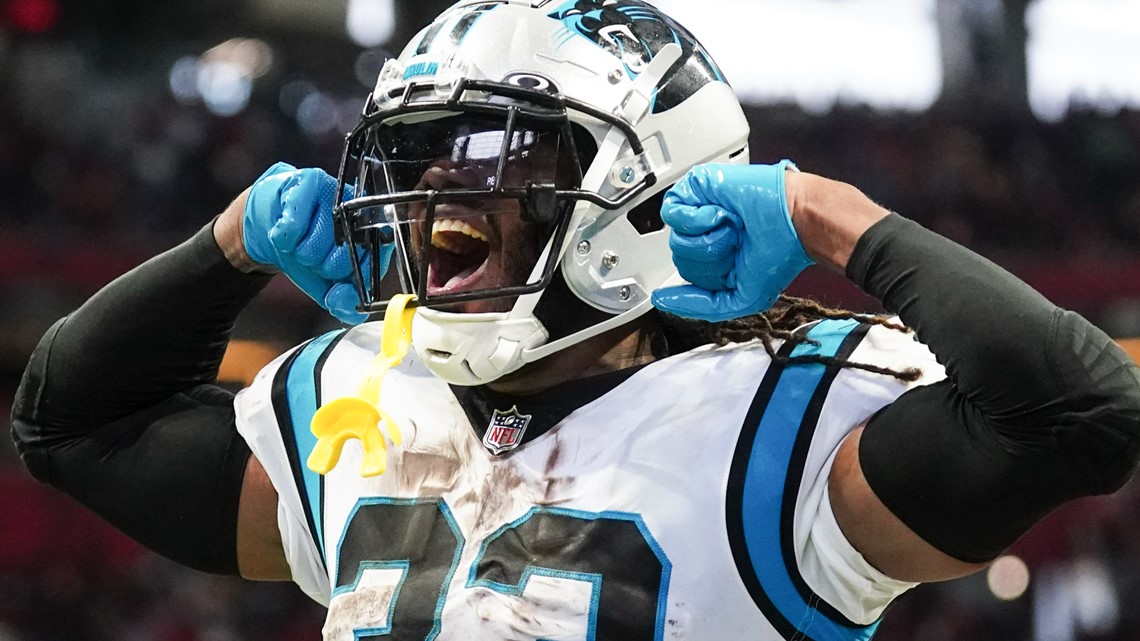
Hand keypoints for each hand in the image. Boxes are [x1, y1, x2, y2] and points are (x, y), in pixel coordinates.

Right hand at [243, 162, 388, 324]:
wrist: (267, 224)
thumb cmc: (302, 250)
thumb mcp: (324, 283)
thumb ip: (341, 300)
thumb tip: (350, 306)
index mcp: (370, 234)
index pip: (375, 259)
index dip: (352, 275)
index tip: (337, 277)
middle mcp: (359, 211)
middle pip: (341, 260)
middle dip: (320, 266)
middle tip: (313, 254)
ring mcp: (336, 193)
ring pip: (314, 246)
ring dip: (298, 252)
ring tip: (298, 239)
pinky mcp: (310, 181)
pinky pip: (292, 228)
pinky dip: (282, 238)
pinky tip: (284, 228)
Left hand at [651, 160, 812, 321]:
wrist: (794, 218)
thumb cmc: (779, 252)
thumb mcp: (739, 298)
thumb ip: (697, 305)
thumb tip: (660, 300)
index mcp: (713, 254)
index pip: (688, 274)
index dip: (710, 276)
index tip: (734, 267)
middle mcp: (703, 232)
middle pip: (681, 259)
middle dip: (712, 258)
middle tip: (739, 243)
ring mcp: (697, 209)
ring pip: (676, 240)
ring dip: (710, 239)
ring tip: (733, 227)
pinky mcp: (693, 187)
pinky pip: (673, 212)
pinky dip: (699, 220)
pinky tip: (722, 215)